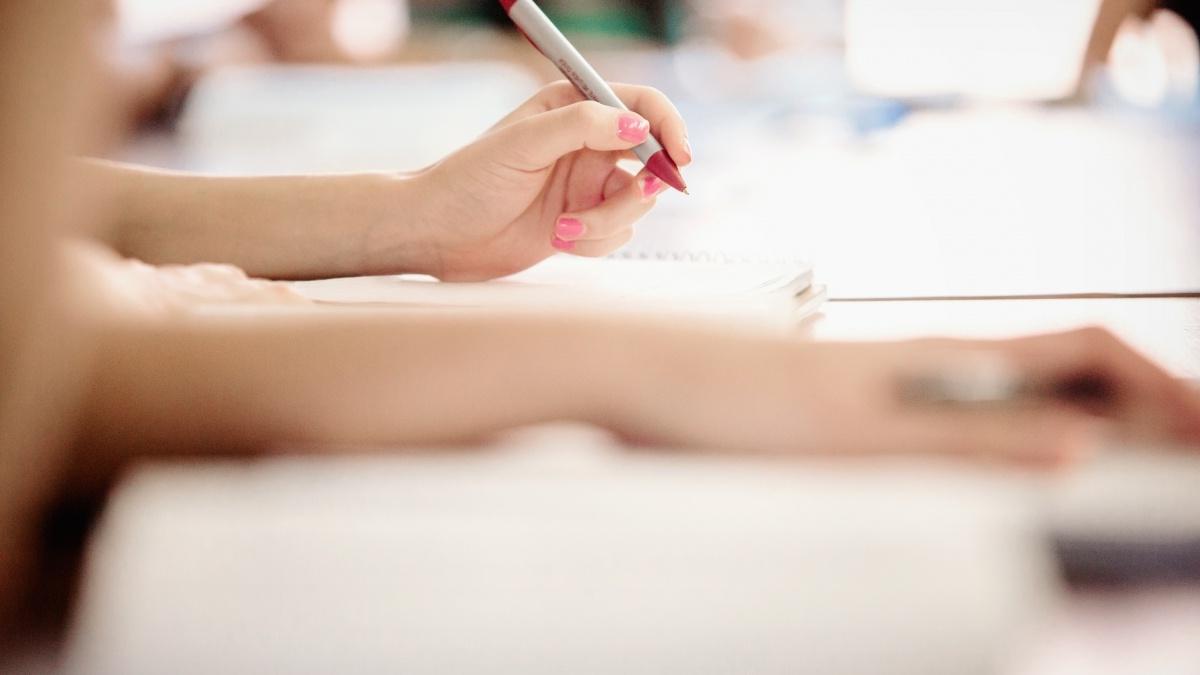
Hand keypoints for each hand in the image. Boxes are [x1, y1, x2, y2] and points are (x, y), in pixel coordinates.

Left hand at [384, 81, 691, 280]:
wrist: (438, 235)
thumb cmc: (468, 181)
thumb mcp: (525, 143)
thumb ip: (584, 126)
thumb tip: (638, 127)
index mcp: (573, 107)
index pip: (641, 105)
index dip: (667, 128)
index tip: (678, 158)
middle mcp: (587, 144)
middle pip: (650, 159)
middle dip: (641, 187)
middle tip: (620, 201)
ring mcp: (586, 186)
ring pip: (637, 204)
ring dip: (607, 222)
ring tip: (563, 228)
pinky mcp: (582, 223)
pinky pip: (618, 234)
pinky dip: (595, 242)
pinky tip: (558, 239)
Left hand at [618, 327, 1199, 465]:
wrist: (636, 375)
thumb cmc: (730, 402)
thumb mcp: (859, 438)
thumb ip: (969, 441)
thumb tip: (1082, 443)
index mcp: (940, 357)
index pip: (1088, 347)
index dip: (1162, 384)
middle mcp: (925, 358)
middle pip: (1060, 366)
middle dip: (1134, 405)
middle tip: (1179, 455)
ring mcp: (890, 378)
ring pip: (1011, 389)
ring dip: (1076, 422)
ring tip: (1119, 461)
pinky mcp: (852, 402)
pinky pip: (955, 410)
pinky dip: (1008, 434)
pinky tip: (1003, 458)